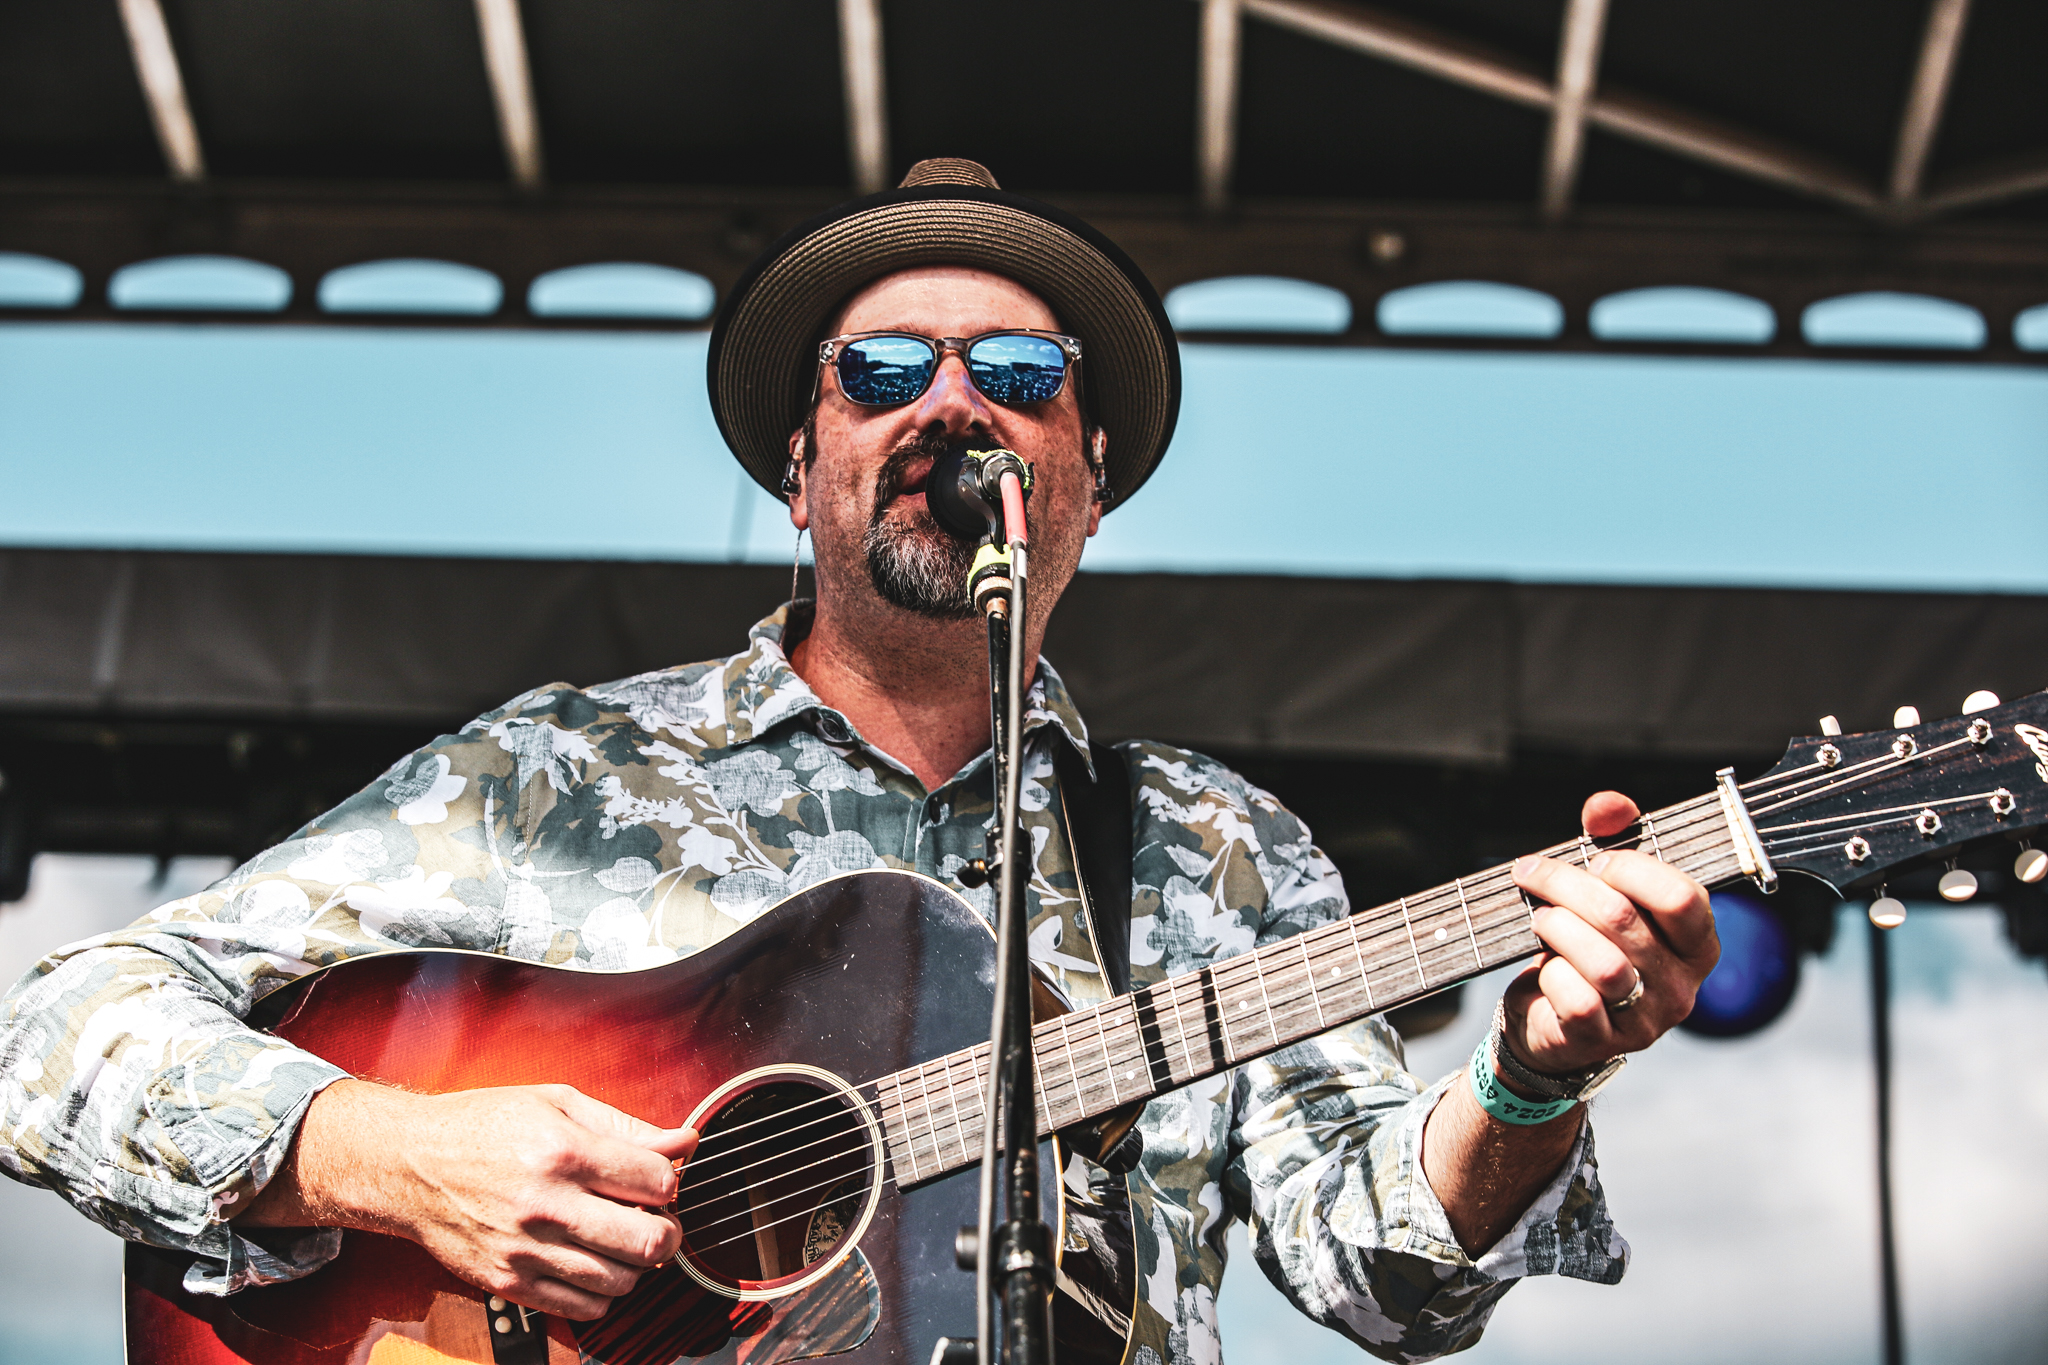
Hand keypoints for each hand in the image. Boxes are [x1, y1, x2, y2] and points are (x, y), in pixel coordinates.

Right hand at [239, 1080, 696, 1319]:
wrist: (408, 1164)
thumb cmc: (483, 1126)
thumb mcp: (558, 1104)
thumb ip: (627, 1126)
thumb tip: (685, 1141)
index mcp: (563, 1151)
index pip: (657, 1181)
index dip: (671, 1180)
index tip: (659, 1178)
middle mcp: (546, 1204)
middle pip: (648, 1241)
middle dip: (668, 1231)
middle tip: (658, 1219)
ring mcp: (526, 1250)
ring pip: (621, 1280)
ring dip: (637, 1264)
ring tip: (623, 1239)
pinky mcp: (509, 1282)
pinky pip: (582, 1308)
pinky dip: (603, 1293)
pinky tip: (594, 1263)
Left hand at [1505, 790, 1719, 1074]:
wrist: (1550, 1019)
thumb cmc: (1585, 945)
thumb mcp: (1603, 890)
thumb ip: (1610, 838)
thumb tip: (1607, 806)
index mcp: (1696, 945)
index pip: (1683, 898)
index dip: (1632, 869)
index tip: (1594, 861)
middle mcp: (1680, 987)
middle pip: (1626, 920)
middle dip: (1568, 886)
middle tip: (1534, 875)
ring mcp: (1644, 1020)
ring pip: (1604, 963)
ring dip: (1557, 927)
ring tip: (1540, 919)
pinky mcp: (1602, 1041)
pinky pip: (1576, 999)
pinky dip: (1550, 974)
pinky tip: (1544, 966)